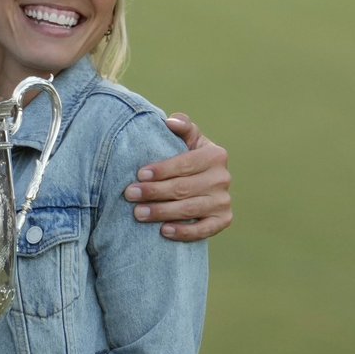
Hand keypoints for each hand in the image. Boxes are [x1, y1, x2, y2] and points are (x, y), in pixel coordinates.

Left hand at [124, 113, 231, 241]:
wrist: (202, 184)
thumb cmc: (187, 158)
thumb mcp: (188, 140)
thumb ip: (182, 127)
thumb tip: (170, 122)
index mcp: (215, 155)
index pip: (185, 163)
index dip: (162, 170)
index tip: (139, 174)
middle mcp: (223, 178)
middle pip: (184, 188)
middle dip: (154, 192)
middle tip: (130, 194)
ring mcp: (224, 201)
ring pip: (190, 209)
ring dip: (162, 212)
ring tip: (138, 213)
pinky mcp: (223, 220)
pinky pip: (204, 230)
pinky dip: (184, 231)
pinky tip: (163, 231)